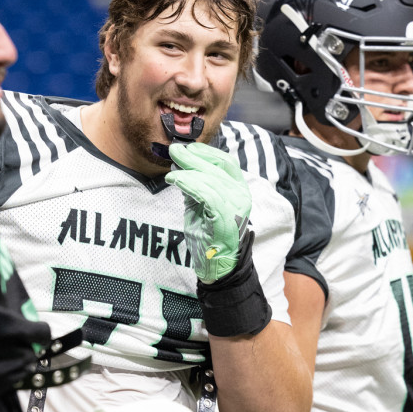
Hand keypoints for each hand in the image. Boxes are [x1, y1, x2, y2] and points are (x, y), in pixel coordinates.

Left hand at [164, 141, 250, 283]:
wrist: (215, 264)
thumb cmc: (208, 233)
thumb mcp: (201, 203)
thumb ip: (195, 184)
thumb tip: (180, 163)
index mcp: (239, 189)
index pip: (226, 161)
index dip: (206, 151)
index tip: (187, 147)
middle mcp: (241, 195)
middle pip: (217, 167)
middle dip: (192, 157)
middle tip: (174, 150)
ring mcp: (235, 207)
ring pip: (210, 179)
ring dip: (187, 170)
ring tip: (171, 168)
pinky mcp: (224, 218)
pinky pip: (206, 194)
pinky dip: (188, 183)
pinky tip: (174, 180)